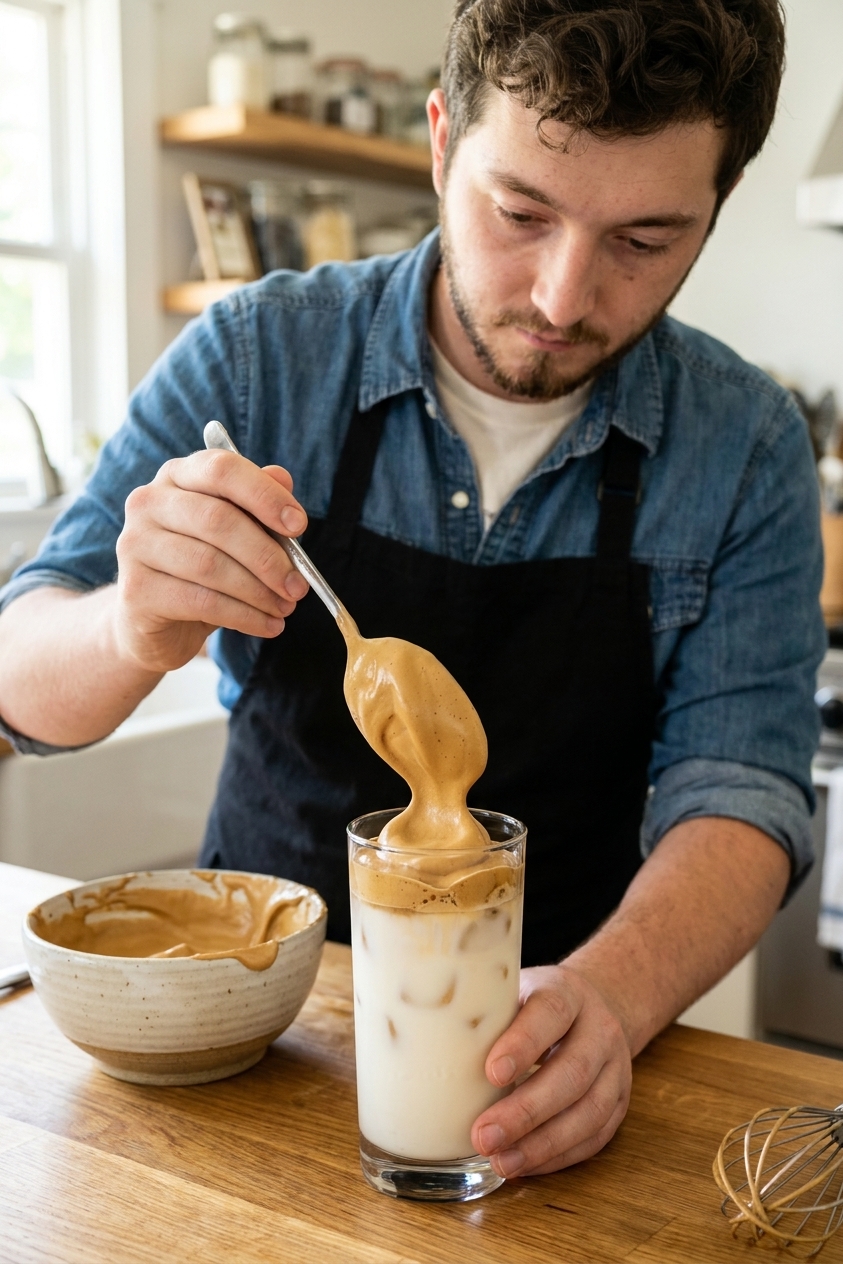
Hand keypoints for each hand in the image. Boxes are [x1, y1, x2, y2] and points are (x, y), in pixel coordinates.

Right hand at [113, 450, 308, 672]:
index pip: (222, 469)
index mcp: (177, 476)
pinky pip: (201, 601)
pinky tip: (267, 625)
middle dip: (268, 556)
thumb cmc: (200, 570)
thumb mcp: (235, 535)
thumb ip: (257, 506)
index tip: (299, 525)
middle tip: (298, 585)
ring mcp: (135, 545)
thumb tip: (283, 478)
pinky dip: (244, 616)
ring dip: (259, 591)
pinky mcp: (136, 589)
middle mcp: (148, 503)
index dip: (264, 495)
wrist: (151, 621)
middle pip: (218, 520)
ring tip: (285, 608)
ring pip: (210, 564)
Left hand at [471, 963, 632, 1176]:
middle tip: (483, 1135)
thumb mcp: (510, 991)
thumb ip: (479, 1011)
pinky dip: (558, 1156)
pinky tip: (524, 1165)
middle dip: (526, 1110)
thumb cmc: (532, 1004)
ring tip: (501, 1161)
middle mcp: (598, 1029)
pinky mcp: (617, 1103)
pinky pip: (594, 1137)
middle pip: (572, 1072)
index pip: (550, 1013)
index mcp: (566, 993)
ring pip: (589, 1112)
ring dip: (543, 1143)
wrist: (591, 1007)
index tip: (489, 1072)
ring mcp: (614, 1068)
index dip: (523, 1044)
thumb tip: (412, 1038)